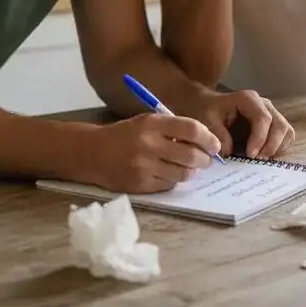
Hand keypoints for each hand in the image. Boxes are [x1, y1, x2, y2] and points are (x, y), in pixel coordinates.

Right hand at [82, 113, 222, 193]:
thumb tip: (205, 141)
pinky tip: (169, 173)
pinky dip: (174, 180)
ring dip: (191, 171)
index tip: (215, 145)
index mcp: (152, 123)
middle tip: (207, 160)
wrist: (90, 152)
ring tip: (189, 167)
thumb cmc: (124, 134)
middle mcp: (148, 144)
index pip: (191, 129)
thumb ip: (173, 128)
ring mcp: (143, 166)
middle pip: (191, 155)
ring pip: (182, 173)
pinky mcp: (139, 184)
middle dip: (205, 159)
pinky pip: (168, 184)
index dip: (208, 139)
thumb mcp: (146, 122)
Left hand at [181, 88, 295, 158]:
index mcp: (248, 99)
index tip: (250, 155)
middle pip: (280, 125)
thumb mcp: (206, 120)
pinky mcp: (273, 125)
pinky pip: (285, 138)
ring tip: (260, 160)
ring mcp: (271, 114)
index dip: (260, 138)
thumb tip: (230, 152)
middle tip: (257, 161)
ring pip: (286, 132)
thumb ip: (218, 135)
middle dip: (271, 146)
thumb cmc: (205, 110)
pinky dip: (278, 149)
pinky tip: (263, 157)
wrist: (206, 105)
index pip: (263, 118)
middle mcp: (264, 105)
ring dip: (277, 149)